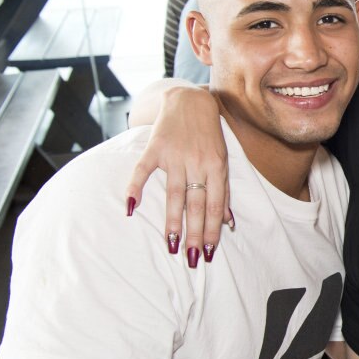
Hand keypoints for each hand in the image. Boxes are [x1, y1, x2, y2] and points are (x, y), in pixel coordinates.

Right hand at [125, 85, 230, 264]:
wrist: (189, 100)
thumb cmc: (209, 135)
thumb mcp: (222, 160)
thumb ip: (223, 190)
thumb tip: (228, 222)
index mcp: (217, 167)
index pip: (215, 205)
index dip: (212, 229)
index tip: (208, 251)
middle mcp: (198, 163)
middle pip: (197, 204)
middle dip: (194, 232)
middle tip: (191, 257)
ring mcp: (176, 155)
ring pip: (175, 193)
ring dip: (173, 220)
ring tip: (170, 243)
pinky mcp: (155, 147)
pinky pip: (143, 170)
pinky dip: (135, 187)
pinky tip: (131, 207)